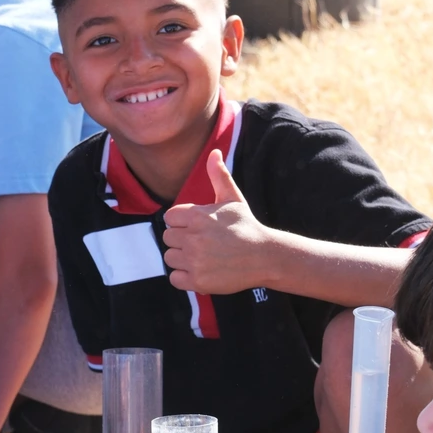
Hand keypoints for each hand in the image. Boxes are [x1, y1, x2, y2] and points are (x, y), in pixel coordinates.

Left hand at [162, 149, 276, 294]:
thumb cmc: (246, 226)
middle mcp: (193, 238)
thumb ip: (218, 175)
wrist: (265, 257)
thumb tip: (214, 152)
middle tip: (202, 243)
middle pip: (167, 238)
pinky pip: (174, 278)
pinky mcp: (197, 281)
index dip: (182, 222)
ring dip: (181, 258)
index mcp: (197, 216)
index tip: (198, 227)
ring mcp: (195, 260)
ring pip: (169, 257)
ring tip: (201, 257)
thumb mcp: (232, 198)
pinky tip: (200, 270)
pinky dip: (184, 277)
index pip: (170, 218)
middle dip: (181, 240)